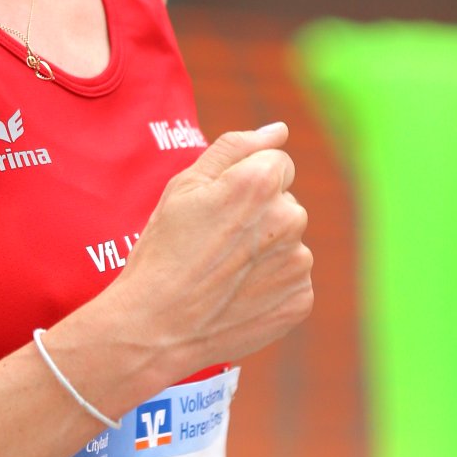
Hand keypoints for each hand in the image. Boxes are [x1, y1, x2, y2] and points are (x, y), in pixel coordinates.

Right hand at [109, 123, 313, 387]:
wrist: (156, 326)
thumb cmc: (163, 250)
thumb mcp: (184, 186)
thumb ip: (236, 148)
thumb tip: (280, 130)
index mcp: (261, 183)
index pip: (277, 163)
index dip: (245, 182)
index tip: (219, 208)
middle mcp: (289, 219)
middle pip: (285, 203)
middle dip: (259, 215)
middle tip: (216, 242)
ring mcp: (298, 263)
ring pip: (289, 243)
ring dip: (265, 251)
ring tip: (223, 272)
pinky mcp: (300, 300)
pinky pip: (291, 280)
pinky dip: (270, 285)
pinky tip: (235, 295)